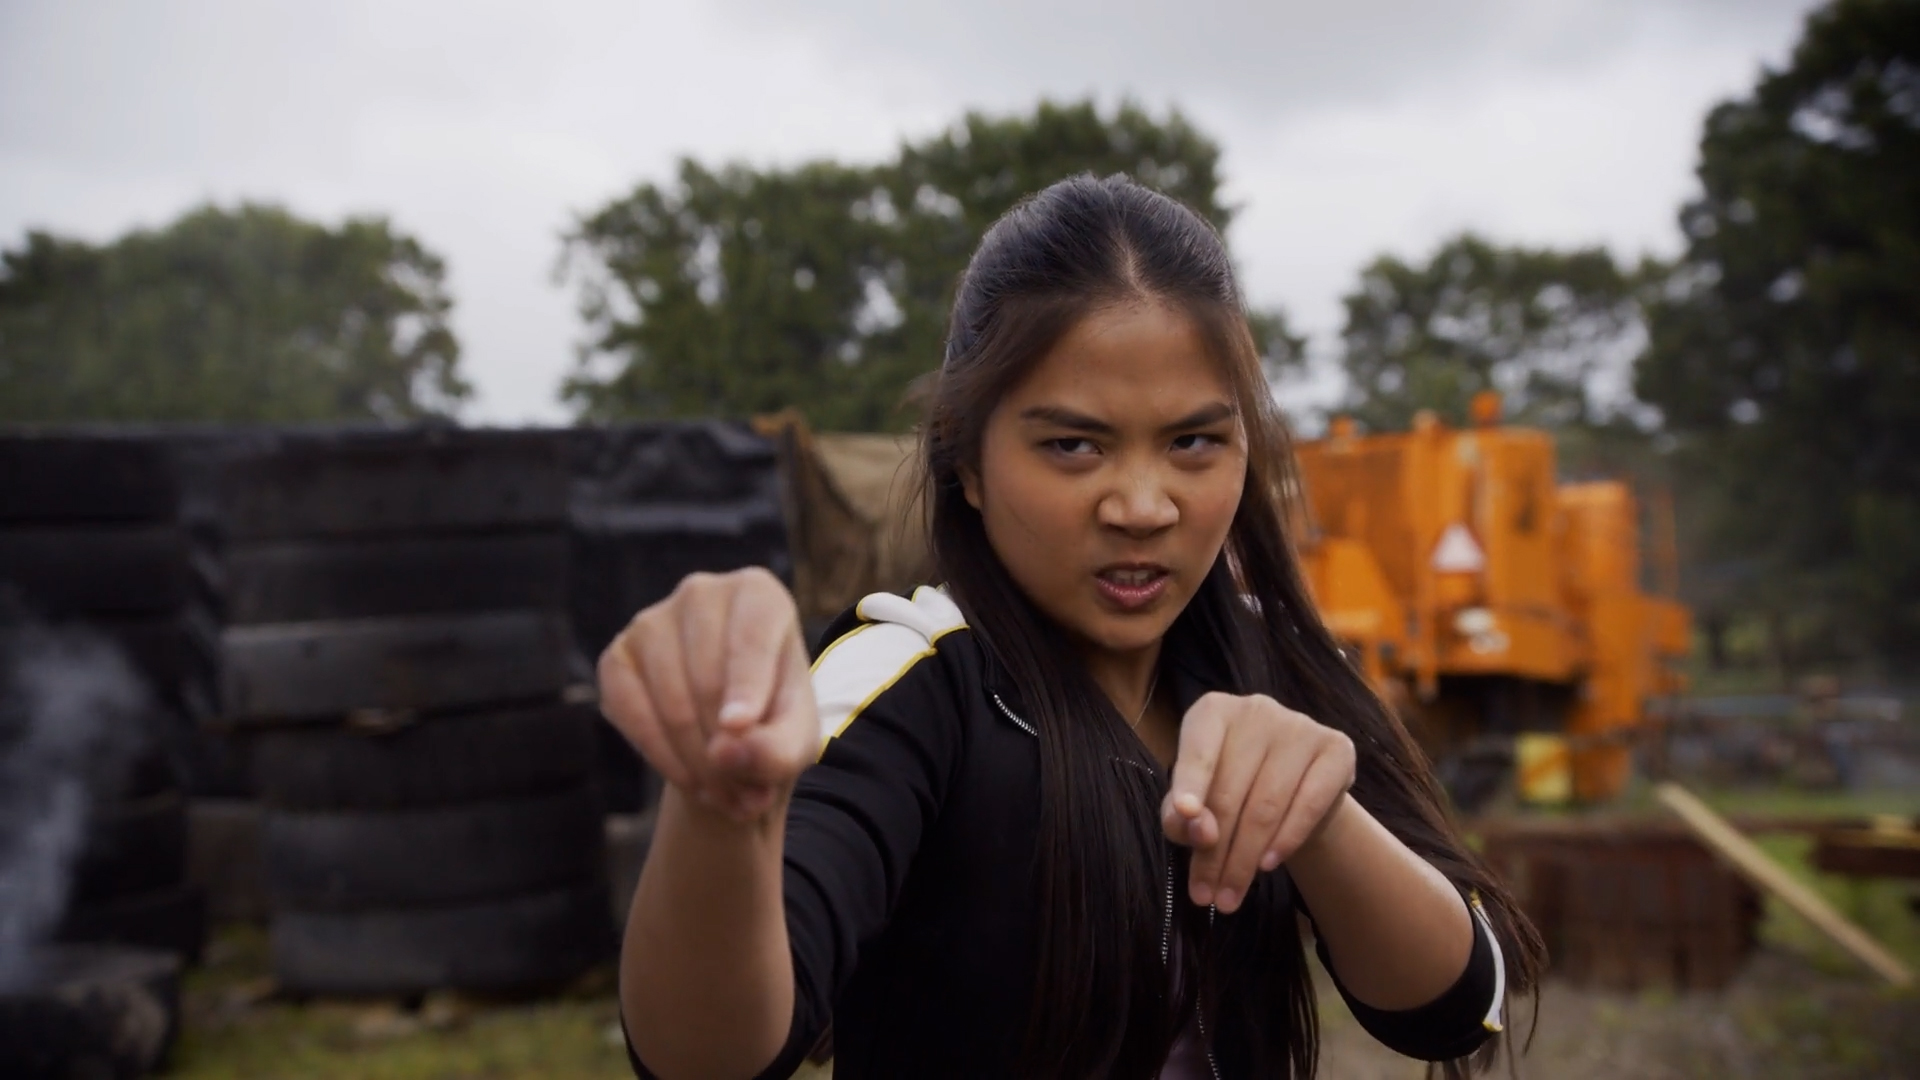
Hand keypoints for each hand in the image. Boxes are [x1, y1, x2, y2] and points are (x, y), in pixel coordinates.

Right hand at [597, 567, 816, 822]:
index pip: (749, 639)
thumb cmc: (773, 721)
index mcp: (757, 593)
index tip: (739, 727)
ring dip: (699, 764)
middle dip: (728, 749)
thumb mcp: (796, 740)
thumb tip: (725, 752)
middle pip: (708, 679)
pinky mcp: (616, 657)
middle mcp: (700, 593)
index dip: (745, 686)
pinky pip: (630, 713)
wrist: (730, 733)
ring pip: (671, 702)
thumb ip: (778, 749)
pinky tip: (692, 781)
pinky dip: (662, 757)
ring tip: (728, 797)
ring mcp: (651, 622)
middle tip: (751, 798)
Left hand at [1161, 692, 1355, 913]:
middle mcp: (1256, 710)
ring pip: (1266, 805)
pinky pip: (1309, 803)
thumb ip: (1181, 816)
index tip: (1185, 817)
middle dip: (1215, 852)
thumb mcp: (1196, 802)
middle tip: (1205, 896)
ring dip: (1245, 859)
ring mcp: (1300, 726)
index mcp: (1212, 712)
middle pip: (1231, 791)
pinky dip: (1287, 839)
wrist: (1298, 790)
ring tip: (1229, 897)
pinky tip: (1268, 865)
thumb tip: (1199, 829)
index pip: (1198, 753)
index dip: (1189, 785)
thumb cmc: (1232, 792)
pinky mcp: (1336, 748)